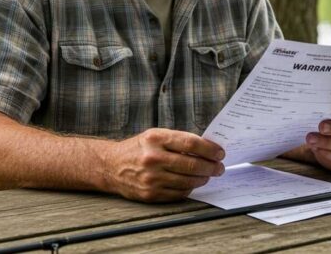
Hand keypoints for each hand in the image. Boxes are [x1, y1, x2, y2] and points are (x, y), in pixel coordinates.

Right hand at [106, 128, 224, 202]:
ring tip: (208, 175)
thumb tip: (208, 148)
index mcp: (155, 139)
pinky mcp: (150, 194)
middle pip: (192, 164)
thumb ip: (178, 140)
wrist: (110, 166)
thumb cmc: (138, 149)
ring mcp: (151, 178)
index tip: (220, 153)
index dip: (210, 149)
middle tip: (219, 167)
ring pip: (188, 181)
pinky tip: (193, 183)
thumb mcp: (155, 136)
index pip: (191, 143)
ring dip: (203, 179)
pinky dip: (190, 188)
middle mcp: (152, 158)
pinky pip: (179, 193)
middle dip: (211, 167)